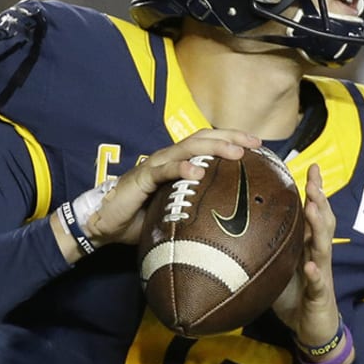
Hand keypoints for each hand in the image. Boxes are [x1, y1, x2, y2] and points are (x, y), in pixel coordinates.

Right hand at [50, 129, 260, 262]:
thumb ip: (198, 210)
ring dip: (213, 147)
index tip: (258, 145)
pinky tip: (198, 171)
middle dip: (230, 137)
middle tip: (255, 143)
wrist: (105, 225)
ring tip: (235, 152)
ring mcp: (155, 165)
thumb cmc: (141, 220)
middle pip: (203, 138)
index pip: (208, 143)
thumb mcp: (176, 213)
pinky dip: (182, 168)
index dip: (232, 140)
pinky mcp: (141, 177)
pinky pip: (164, 169)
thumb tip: (232, 226)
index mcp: (177, 163)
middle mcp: (168, 158)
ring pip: (187, 147)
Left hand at [272, 164, 350, 363]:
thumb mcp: (275, 268)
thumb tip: (228, 231)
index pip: (312, 212)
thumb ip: (262, 249)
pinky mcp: (320, 295)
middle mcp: (317, 255)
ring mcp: (321, 274)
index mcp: (307, 246)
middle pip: (322, 222)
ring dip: (318, 227)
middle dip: (320, 200)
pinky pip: (317, 283)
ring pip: (323, 246)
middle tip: (314, 181)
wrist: (311, 329)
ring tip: (314, 209)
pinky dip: (314, 274)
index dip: (314, 190)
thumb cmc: (293, 296)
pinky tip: (310, 267)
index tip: (311, 167)